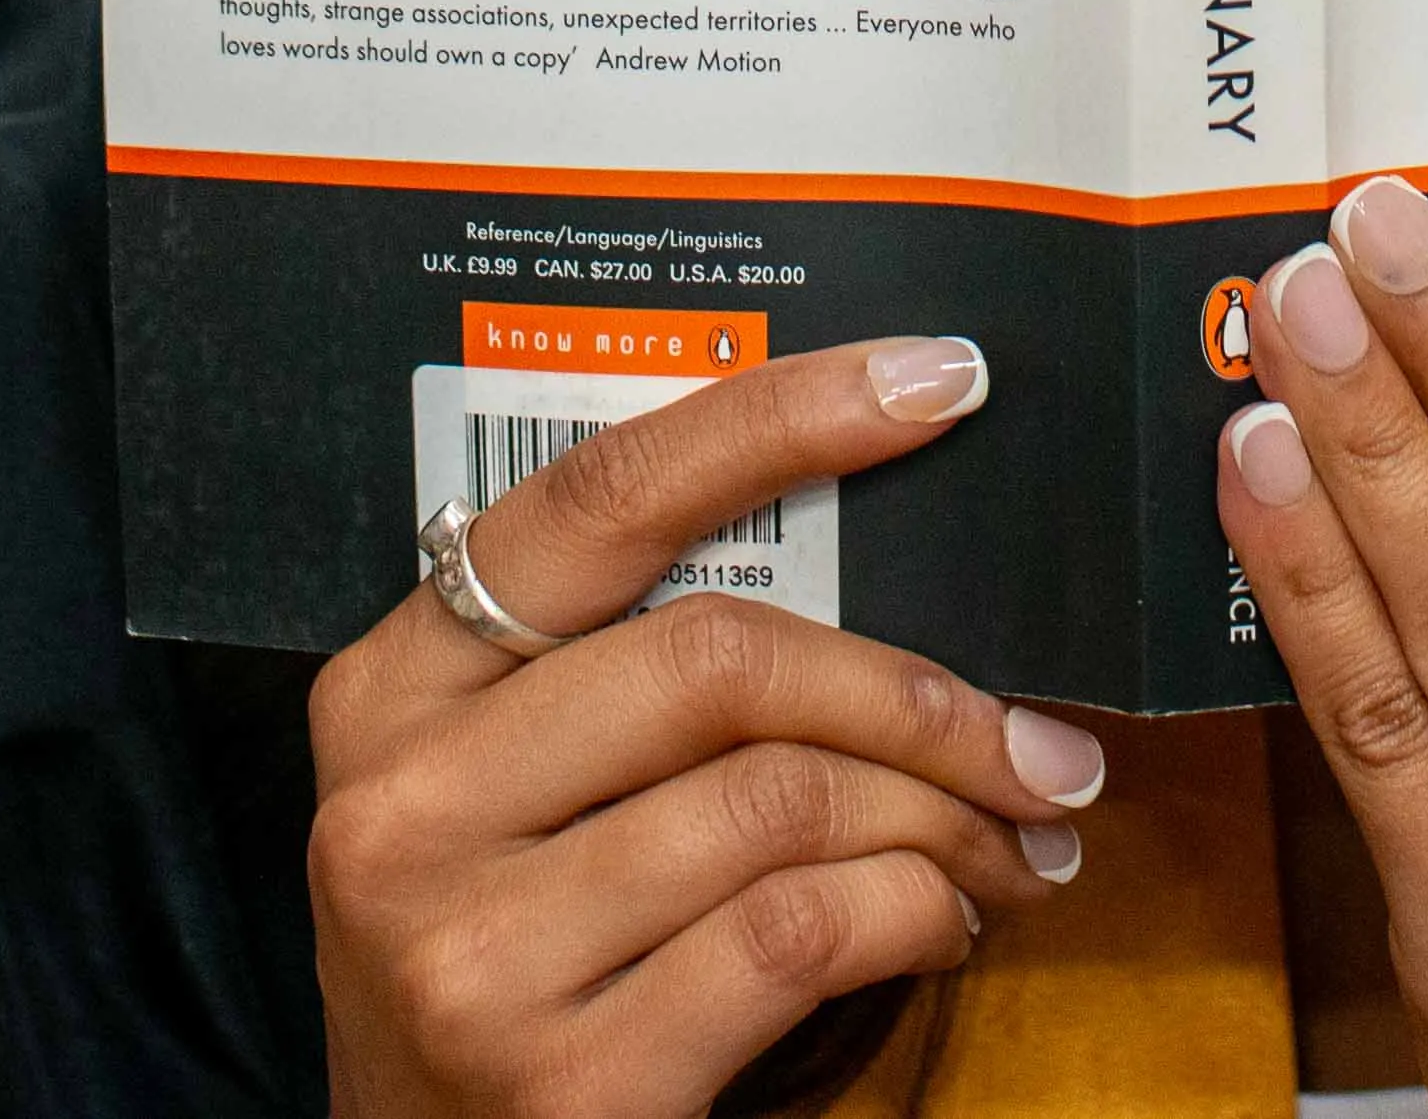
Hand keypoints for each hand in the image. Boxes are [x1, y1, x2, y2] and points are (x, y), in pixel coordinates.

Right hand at [305, 336, 1112, 1118]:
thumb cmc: (517, 966)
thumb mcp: (515, 800)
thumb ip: (627, 677)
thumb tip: (887, 554)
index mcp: (390, 692)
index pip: (597, 501)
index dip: (778, 420)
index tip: (936, 379)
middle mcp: (403, 810)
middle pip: (718, 658)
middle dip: (915, 692)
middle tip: (1037, 740)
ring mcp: (473, 953)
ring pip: (783, 802)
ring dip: (944, 818)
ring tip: (1005, 844)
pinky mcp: (567, 1084)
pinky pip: (802, 935)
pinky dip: (914, 913)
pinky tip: (941, 923)